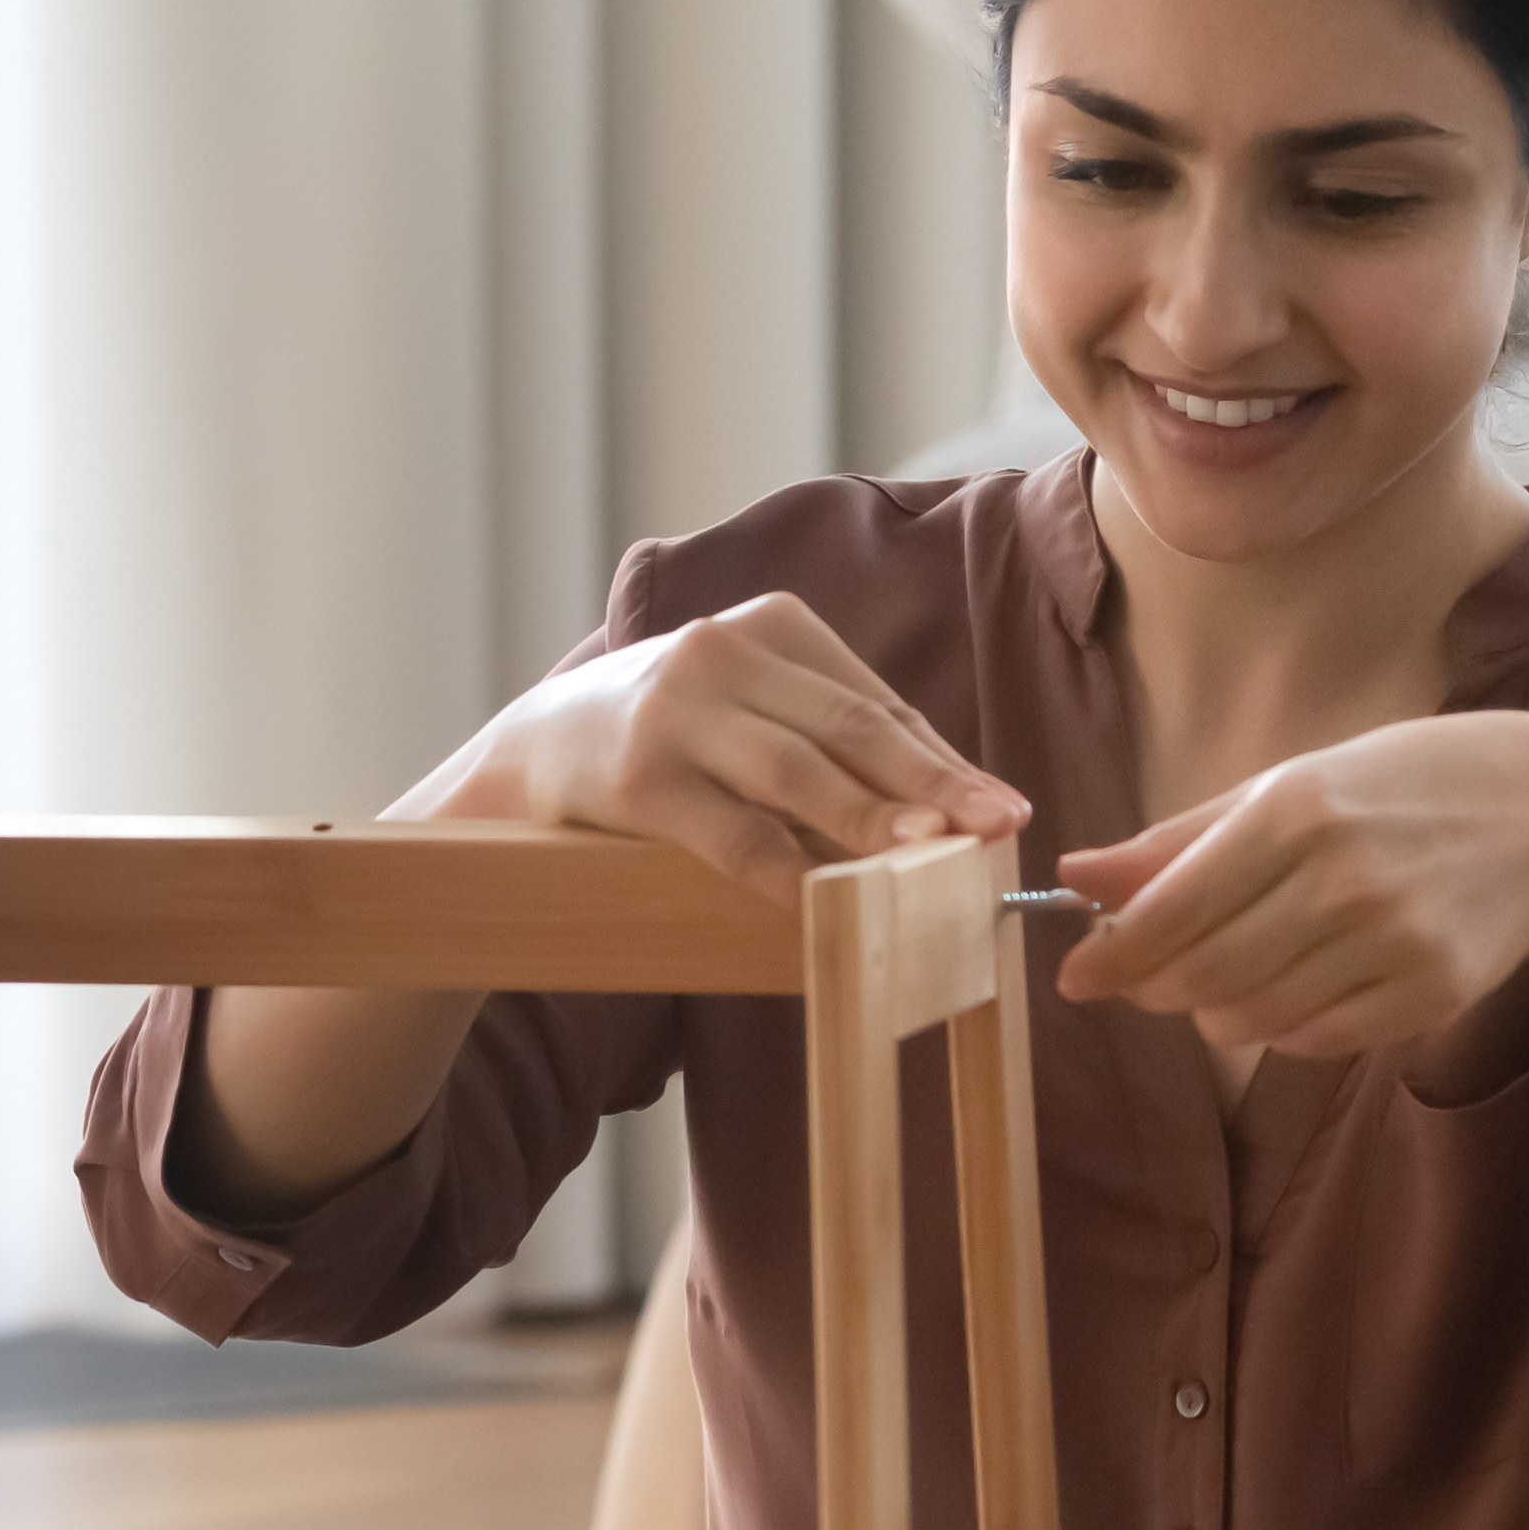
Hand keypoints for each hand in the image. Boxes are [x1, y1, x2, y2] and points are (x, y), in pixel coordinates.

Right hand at [421, 593, 1026, 895]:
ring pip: (795, 772)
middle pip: (849, 725)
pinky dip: (782, 873)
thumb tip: (947, 809)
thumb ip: (829, 745)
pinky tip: (826, 903)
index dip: (943, 760)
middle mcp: (723, 651)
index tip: (1002, 807)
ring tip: (929, 852)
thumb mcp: (746, 713)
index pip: (875, 702)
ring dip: (869, 818)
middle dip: (931, 781)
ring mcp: (675, 709)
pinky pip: (728, 832)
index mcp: (770, 626)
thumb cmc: (667, 742)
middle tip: (996, 823)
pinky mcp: (634, 774)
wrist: (526, 756)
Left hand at [1050, 714, 1528, 1060]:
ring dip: (1217, 1012)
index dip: (1112, 954)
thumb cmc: (1397, 791)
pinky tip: (1295, 988)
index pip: (1173, 910)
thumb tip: (1074, 876)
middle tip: (1142, 979)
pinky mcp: (1431, 992)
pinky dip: (1283, 1029)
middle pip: (1203, 976)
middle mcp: (1343, 878)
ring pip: (1254, 1020)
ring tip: (1228, 976)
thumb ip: (1179, 840)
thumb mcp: (1287, 786)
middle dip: (1154, 988)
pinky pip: (1317, 1041)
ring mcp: (1393, 941)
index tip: (1076, 975)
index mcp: (1296, 811)